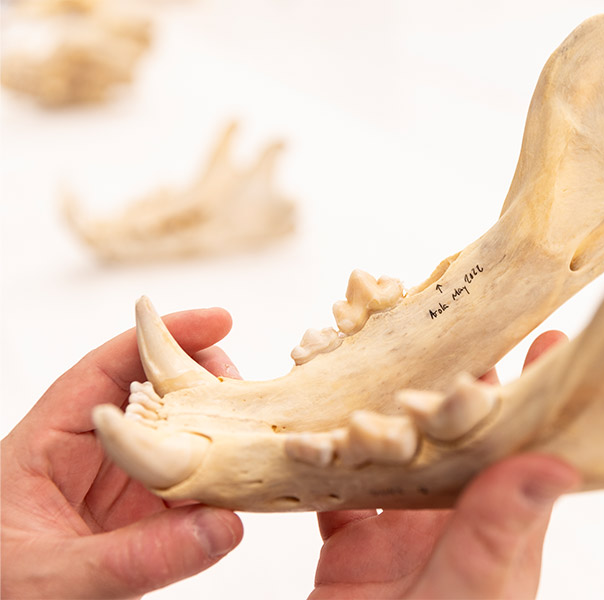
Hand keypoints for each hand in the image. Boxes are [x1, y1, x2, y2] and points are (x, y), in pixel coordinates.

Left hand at [1, 308, 243, 598]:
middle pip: (156, 395)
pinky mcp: (149, 522)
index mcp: (49, 445)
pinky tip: (251, 484)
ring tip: (261, 433)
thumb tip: (222, 525)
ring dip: (223, 433)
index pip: (107, 370)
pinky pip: (196, 490)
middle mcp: (93, 457)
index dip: (161, 336)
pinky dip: (225, 483)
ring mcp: (125, 488)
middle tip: (250, 393)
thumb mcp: (52, 579)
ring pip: (183, 440)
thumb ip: (135, 557)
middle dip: (206, 383)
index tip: (219, 321)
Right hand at [310, 331, 579, 598]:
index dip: (535, 398)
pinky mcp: (351, 549)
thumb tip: (556, 464)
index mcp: (495, 530)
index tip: (547, 339)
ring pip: (390, 455)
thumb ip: (497, 530)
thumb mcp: (470, 588)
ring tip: (371, 359)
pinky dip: (319, 459)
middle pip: (453, 439)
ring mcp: (400, 533)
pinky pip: (333, 490)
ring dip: (377, 414)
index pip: (523, 450)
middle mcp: (450, 523)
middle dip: (446, 386)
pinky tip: (311, 428)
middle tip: (443, 326)